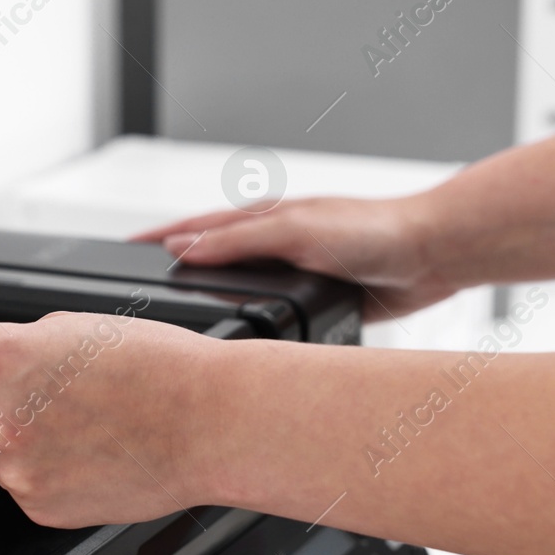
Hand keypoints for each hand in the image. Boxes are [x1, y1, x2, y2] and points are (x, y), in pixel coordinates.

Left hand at [0, 312, 231, 527]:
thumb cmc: (156, 367)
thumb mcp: (69, 331)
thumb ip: (11, 353)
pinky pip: (21, 487)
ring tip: (80, 426)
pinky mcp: (40, 506)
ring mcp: (15, 469)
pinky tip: (89, 455)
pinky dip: (46, 473)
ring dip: (17, 441)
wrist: (208, 420)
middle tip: (35, 400)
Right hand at [134, 196, 455, 320]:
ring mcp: (295, 270)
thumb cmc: (372, 229)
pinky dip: (249, 319)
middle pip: (210, 255)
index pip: (196, 227)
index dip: (158, 239)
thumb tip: (183, 249)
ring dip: (210, 294)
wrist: (429, 254)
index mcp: (264, 218)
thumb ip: (239, 242)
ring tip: (177, 315)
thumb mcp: (295, 230)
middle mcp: (276, 242)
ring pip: (239, 286)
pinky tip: (242, 336)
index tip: (124, 249)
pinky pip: (272, 311)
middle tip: (138, 287)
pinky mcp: (318, 298)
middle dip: (174, 266)